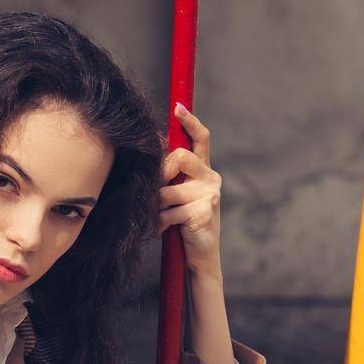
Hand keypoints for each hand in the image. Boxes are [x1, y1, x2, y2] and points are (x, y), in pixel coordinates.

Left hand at [154, 103, 222, 275]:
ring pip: (169, 189)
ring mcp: (210, 195)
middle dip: (161, 173)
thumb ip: (169, 173)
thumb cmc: (182, 223)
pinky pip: (170, 211)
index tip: (178, 107)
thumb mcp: (175, 194)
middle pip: (180, 156)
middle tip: (155, 192)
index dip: (190, 122)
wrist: (198, 256)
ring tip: (159, 219)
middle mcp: (211, 178)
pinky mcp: (205, 212)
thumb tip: (153, 145)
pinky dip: (160, 223)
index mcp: (204, 170)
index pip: (201, 139)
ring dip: (156, 207)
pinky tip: (164, 231)